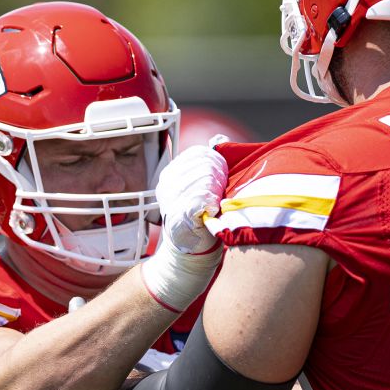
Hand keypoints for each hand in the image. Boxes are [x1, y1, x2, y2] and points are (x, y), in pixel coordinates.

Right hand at [155, 138, 229, 253]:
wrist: (190, 250)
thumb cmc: (200, 216)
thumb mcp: (200, 187)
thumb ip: (207, 165)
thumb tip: (220, 139)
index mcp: (171, 174)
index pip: (199, 153)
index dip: (217, 162)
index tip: (222, 177)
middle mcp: (167, 184)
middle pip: (205, 166)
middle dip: (219, 178)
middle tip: (221, 193)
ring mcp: (171, 200)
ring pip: (205, 180)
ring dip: (218, 191)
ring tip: (217, 202)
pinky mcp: (179, 215)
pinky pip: (202, 197)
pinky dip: (212, 203)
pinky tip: (212, 210)